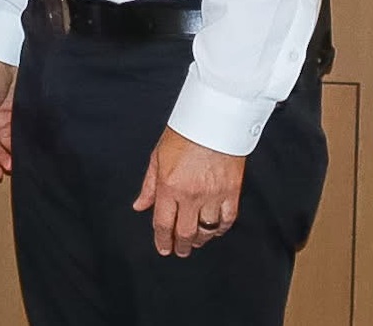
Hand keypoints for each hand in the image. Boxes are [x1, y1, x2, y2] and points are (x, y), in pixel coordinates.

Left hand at [133, 127, 243, 256]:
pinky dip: (220, 229)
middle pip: (186, 231)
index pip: (164, 222)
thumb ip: (149, 186)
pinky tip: (214, 230)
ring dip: (200, 240)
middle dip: (181, 245)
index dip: (162, 240)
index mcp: (170, 186)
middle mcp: (191, 194)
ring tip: (196, 242)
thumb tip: (140, 206)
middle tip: (180, 251)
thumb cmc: (184, 134)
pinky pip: (227, 220)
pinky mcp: (232, 192)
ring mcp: (214, 195)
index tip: (163, 248)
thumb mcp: (157, 158)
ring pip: (207, 230)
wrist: (214, 121)